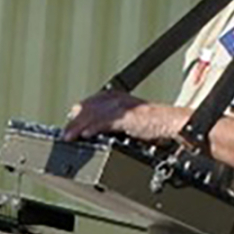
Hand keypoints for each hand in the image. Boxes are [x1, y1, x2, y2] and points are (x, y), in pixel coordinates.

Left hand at [61, 91, 189, 143]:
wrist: (169, 125)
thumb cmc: (150, 125)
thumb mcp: (124, 121)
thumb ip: (107, 122)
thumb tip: (88, 131)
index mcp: (113, 96)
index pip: (87, 104)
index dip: (76, 117)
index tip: (67, 128)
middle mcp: (116, 98)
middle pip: (87, 108)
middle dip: (74, 123)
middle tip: (64, 136)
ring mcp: (122, 106)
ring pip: (94, 115)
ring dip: (79, 127)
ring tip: (69, 137)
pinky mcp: (128, 116)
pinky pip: (107, 121)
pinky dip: (94, 128)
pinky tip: (86, 135)